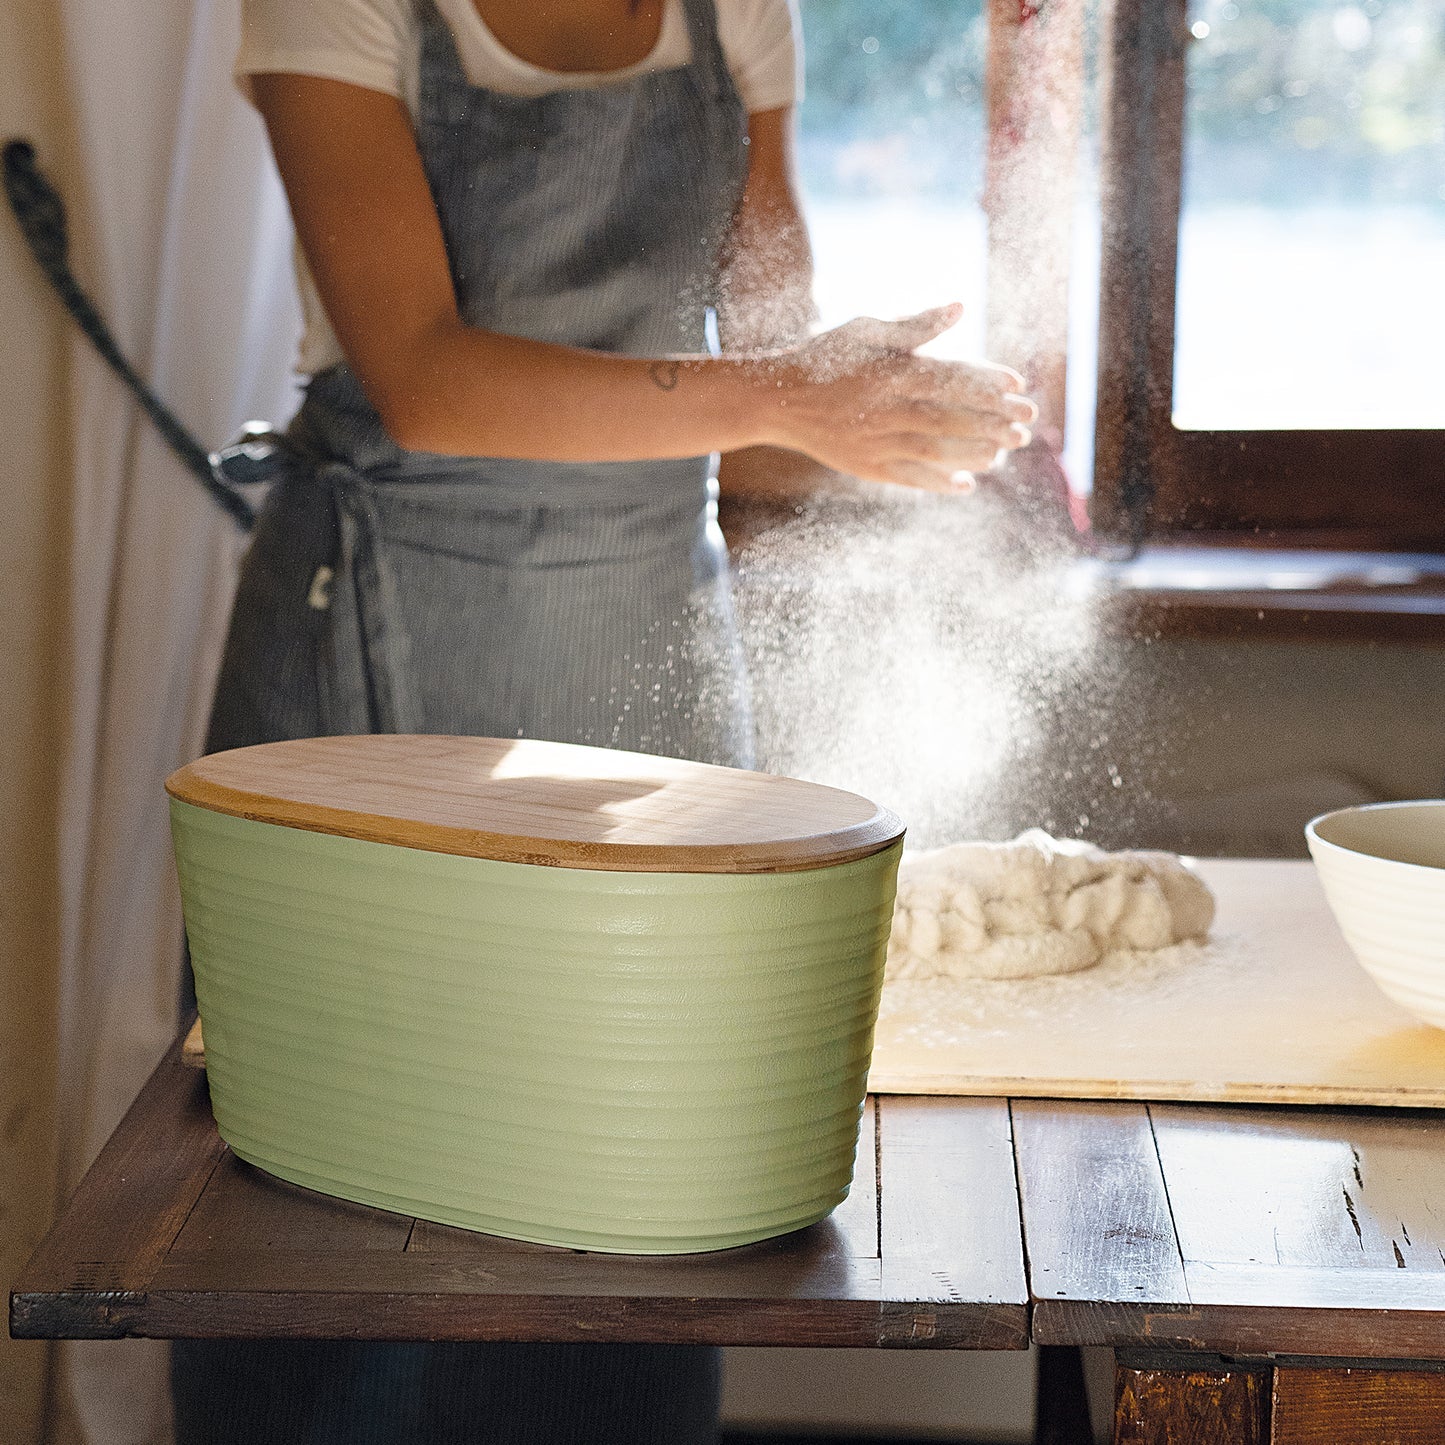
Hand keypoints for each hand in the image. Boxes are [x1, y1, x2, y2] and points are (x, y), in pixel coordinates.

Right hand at [764, 304, 1036, 491]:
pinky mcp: (866, 467)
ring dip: (975, 452)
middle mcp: (885, 409)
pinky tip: (968, 484)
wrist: (776, 401)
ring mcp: (876, 442)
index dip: (987, 382)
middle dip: (993, 420)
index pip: (949, 377)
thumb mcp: (865, 330)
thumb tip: (960, 308)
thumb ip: (914, 326)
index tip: (1018, 385)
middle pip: (950, 416)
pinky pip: (910, 477)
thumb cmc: (824, 358)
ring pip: (935, 449)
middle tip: (1027, 424)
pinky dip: (939, 482)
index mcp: (889, 372)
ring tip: (1005, 451)